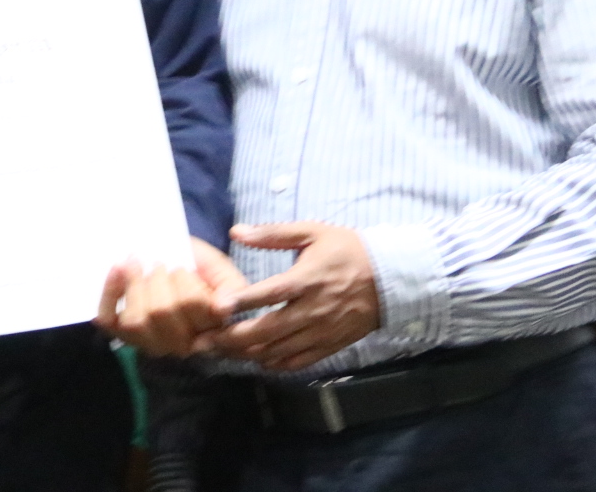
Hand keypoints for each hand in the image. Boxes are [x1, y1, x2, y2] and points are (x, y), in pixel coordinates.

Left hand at [94, 236, 247, 357]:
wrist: (180, 268)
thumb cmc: (203, 271)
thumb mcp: (222, 271)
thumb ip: (230, 286)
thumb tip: (223, 307)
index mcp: (210, 326)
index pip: (192, 304)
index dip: (183, 279)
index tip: (180, 266)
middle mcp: (181, 342)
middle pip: (160, 312)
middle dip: (156, 279)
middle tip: (158, 263)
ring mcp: (151, 342)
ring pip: (135, 321)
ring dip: (133, 285)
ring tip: (135, 262)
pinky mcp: (125, 334)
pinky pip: (110, 322)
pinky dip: (107, 295)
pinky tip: (116, 270)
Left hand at [205, 221, 379, 371]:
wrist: (392, 278)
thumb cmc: (348, 251)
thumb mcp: (312, 232)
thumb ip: (272, 234)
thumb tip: (236, 231)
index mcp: (306, 279)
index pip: (269, 294)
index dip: (241, 302)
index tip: (216, 309)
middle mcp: (312, 310)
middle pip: (267, 331)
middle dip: (232, 339)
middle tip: (203, 342)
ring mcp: (322, 331)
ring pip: (279, 351)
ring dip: (247, 354)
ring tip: (220, 353)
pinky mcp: (331, 345)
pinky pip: (299, 362)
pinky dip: (276, 364)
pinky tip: (257, 361)